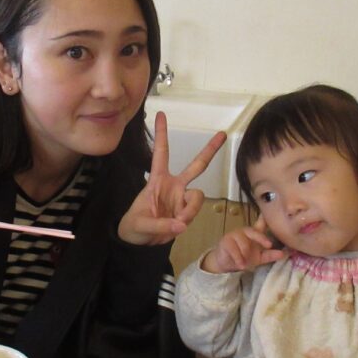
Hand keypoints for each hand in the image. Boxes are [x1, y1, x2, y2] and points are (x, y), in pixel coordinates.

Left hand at [117, 111, 225, 245]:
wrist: (140, 243)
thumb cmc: (134, 227)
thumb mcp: (140, 225)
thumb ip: (160, 224)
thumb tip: (181, 224)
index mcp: (157, 179)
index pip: (161, 153)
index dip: (161, 134)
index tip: (161, 113)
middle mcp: (174, 185)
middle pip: (196, 165)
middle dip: (210, 150)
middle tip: (222, 134)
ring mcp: (182, 198)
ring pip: (198, 196)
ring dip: (190, 209)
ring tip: (177, 221)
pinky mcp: (187, 212)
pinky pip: (194, 212)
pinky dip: (188, 219)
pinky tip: (177, 225)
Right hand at [202, 216, 286, 273]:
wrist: (227, 264)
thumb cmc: (244, 258)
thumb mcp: (259, 258)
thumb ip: (269, 255)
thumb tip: (282, 254)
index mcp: (254, 233)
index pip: (260, 223)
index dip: (265, 218)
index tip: (271, 213)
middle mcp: (245, 231)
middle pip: (254, 232)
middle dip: (262, 238)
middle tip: (269, 245)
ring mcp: (235, 235)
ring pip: (244, 243)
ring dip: (246, 255)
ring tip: (246, 263)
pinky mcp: (226, 241)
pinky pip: (234, 250)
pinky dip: (239, 259)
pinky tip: (241, 265)